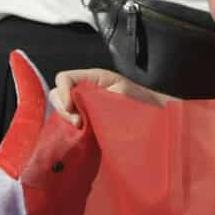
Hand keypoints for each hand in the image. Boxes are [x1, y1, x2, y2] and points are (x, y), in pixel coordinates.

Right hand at [48, 68, 172, 125]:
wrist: (157, 120)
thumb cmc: (143, 103)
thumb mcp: (120, 94)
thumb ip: (97, 98)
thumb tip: (77, 110)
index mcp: (93, 78)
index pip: (64, 78)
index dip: (63, 93)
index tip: (72, 110)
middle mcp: (86, 91)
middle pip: (58, 94)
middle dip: (63, 109)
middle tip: (79, 123)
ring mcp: (86, 107)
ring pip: (63, 110)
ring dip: (67, 120)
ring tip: (83, 130)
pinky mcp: (88, 123)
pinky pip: (71, 124)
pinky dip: (72, 130)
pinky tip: (83, 136)